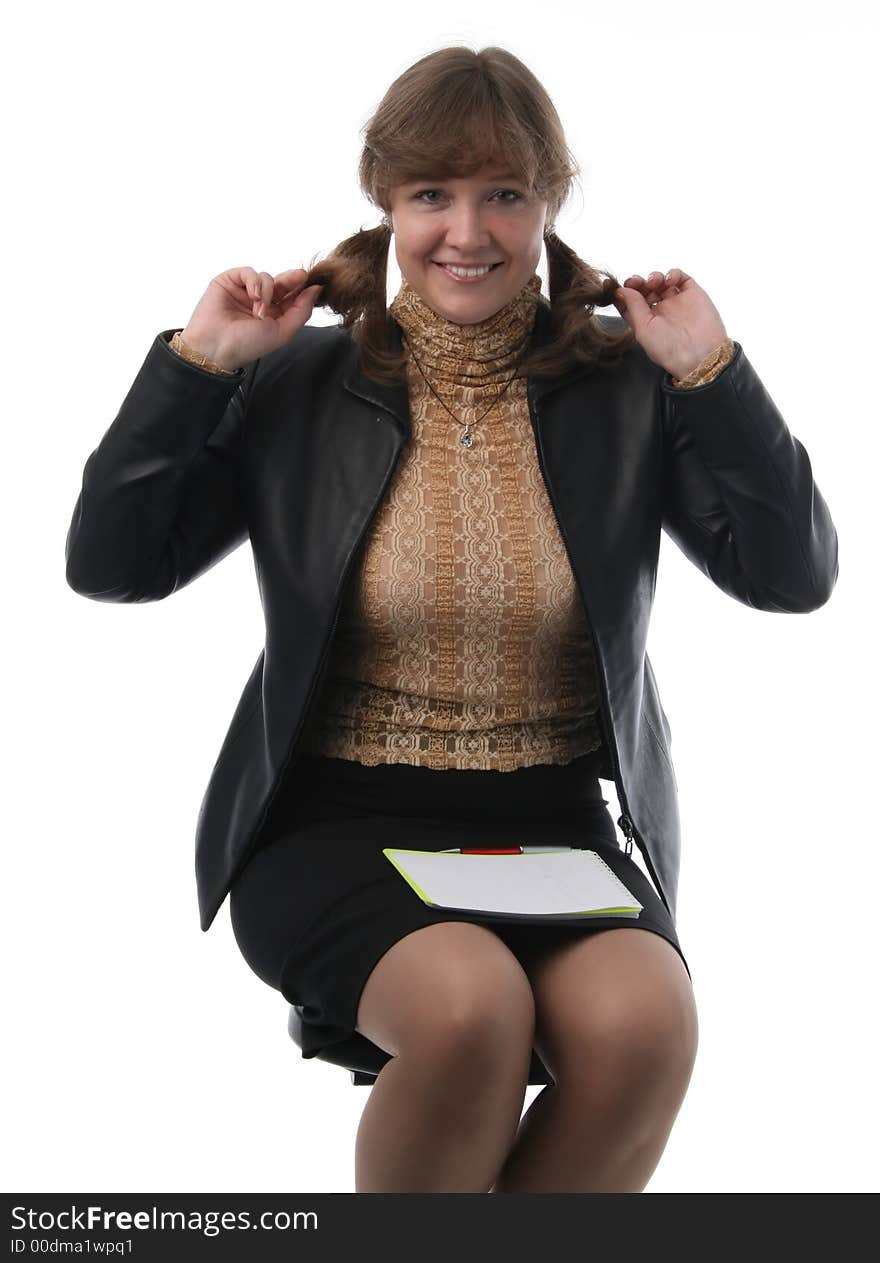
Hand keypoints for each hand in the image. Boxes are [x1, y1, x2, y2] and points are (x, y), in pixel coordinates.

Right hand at [180, 266, 323, 371]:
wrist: (217, 347)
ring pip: (266, 277)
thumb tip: (316, 289)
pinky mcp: (229, 282)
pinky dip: (254, 281)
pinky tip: (253, 295)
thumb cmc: (248, 345)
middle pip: (281, 283)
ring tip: (259, 310)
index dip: (301, 289)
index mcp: (274, 315)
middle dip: (292, 280)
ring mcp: (244, 291)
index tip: (313, 284)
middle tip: (300, 276)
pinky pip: (248, 272)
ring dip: (267, 291)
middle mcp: (260, 302)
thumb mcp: (283, 332)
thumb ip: (302, 311)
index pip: (292, 296)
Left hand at [612, 270, 727, 378]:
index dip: (620, 293)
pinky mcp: (692, 294)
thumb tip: (622, 289)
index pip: (629, 303)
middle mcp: (660, 312)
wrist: (700, 354)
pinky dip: (672, 274)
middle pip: (643, 290)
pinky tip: (668, 280)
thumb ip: (633, 307)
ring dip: (653, 277)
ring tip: (653, 283)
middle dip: (637, 283)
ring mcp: (676, 302)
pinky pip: (680, 278)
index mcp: (646, 323)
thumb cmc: (669, 349)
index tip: (610, 284)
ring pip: (660, 282)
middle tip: (634, 282)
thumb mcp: (644, 330)